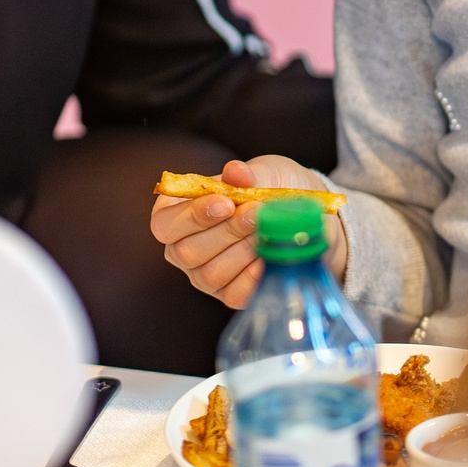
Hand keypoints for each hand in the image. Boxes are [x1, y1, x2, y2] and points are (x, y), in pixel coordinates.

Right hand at [150, 157, 348, 310]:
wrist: (303, 211)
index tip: (225, 203)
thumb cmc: (271, 188)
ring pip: (211, 274)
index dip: (191, 216)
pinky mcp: (230, 295)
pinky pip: (235, 294)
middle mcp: (183, 249)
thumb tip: (236, 171)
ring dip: (243, 250)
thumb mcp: (262, 172)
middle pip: (187, 252)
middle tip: (256, 213)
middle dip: (226, 232)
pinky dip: (255, 275)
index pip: (164, 225)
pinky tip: (269, 255)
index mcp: (177, 215)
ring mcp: (205, 276)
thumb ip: (246, 175)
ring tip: (267, 230)